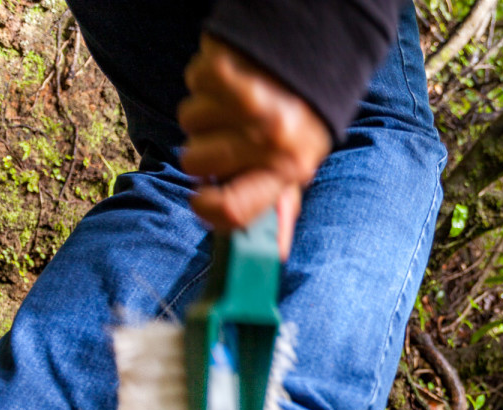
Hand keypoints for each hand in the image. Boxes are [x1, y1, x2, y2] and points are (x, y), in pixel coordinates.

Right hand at [178, 34, 331, 247]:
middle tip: (230, 133)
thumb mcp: (297, 167)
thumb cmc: (297, 124)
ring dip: (204, 109)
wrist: (313, 60)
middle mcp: (272, 143)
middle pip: (195, 163)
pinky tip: (230, 78)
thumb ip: (280, 209)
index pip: (232, 212)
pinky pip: (193, 81)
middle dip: (202, 148)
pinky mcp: (236, 69)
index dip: (205, 211)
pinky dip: (204, 76)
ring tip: (235, 103)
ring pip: (189, 120)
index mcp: (287, 174)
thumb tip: (278, 255)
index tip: (201, 200)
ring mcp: (252, 106)